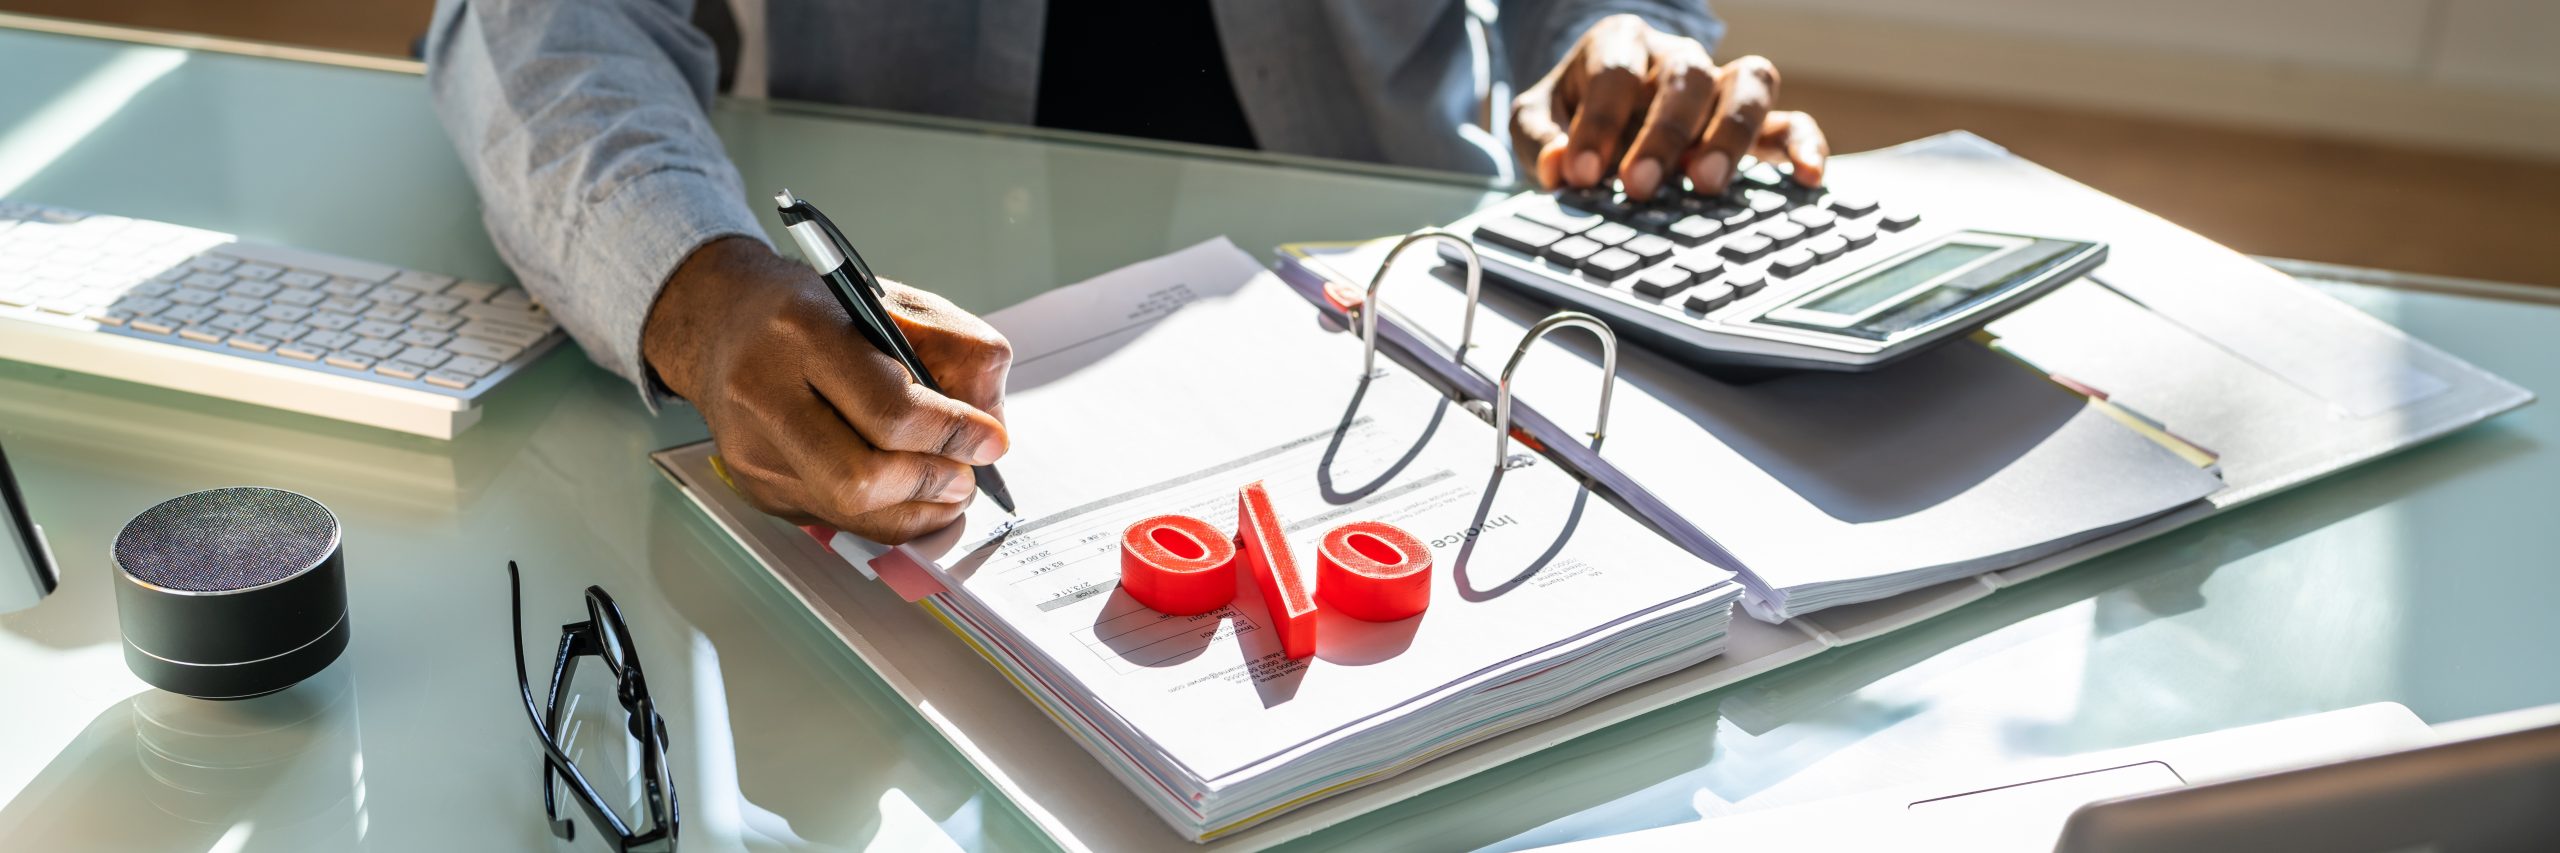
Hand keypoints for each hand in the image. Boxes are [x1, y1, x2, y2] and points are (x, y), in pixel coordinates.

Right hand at [643, 237, 1011, 543]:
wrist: (722, 324)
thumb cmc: (814, 313)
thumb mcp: (893, 302)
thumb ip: (956, 348)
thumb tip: (990, 424)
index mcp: (803, 331)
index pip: (889, 408)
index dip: (952, 434)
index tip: (990, 440)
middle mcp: (764, 395)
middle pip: (860, 479)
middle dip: (930, 483)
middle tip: (965, 474)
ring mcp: (753, 451)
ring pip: (851, 513)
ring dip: (916, 509)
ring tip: (946, 484)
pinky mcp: (755, 488)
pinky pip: (836, 521)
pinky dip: (885, 513)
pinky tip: (905, 491)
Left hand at [1511, 14, 1829, 200]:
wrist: (1602, 113)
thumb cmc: (1571, 116)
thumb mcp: (1536, 121)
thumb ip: (1540, 139)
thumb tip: (1559, 165)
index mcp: (1620, 44)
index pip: (1616, 73)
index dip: (1599, 122)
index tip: (1581, 173)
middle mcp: (1676, 57)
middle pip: (1687, 77)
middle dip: (1663, 133)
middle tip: (1639, 186)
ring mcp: (1720, 86)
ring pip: (1748, 84)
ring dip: (1730, 134)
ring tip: (1707, 184)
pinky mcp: (1754, 121)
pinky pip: (1791, 122)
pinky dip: (1804, 145)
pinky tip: (1808, 178)